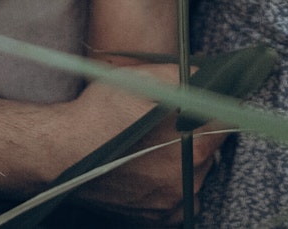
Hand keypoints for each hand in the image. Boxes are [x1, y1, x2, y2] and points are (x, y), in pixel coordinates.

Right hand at [65, 64, 228, 223]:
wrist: (59, 152)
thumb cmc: (100, 113)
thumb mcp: (142, 79)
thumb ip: (183, 75)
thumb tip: (209, 73)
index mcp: (193, 145)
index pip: (228, 122)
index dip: (218, 106)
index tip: (204, 99)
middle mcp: (189, 180)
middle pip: (212, 149)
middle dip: (199, 132)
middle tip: (171, 119)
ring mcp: (171, 203)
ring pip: (196, 174)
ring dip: (186, 158)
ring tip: (155, 143)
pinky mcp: (155, 217)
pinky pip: (180, 199)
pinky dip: (174, 184)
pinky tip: (153, 167)